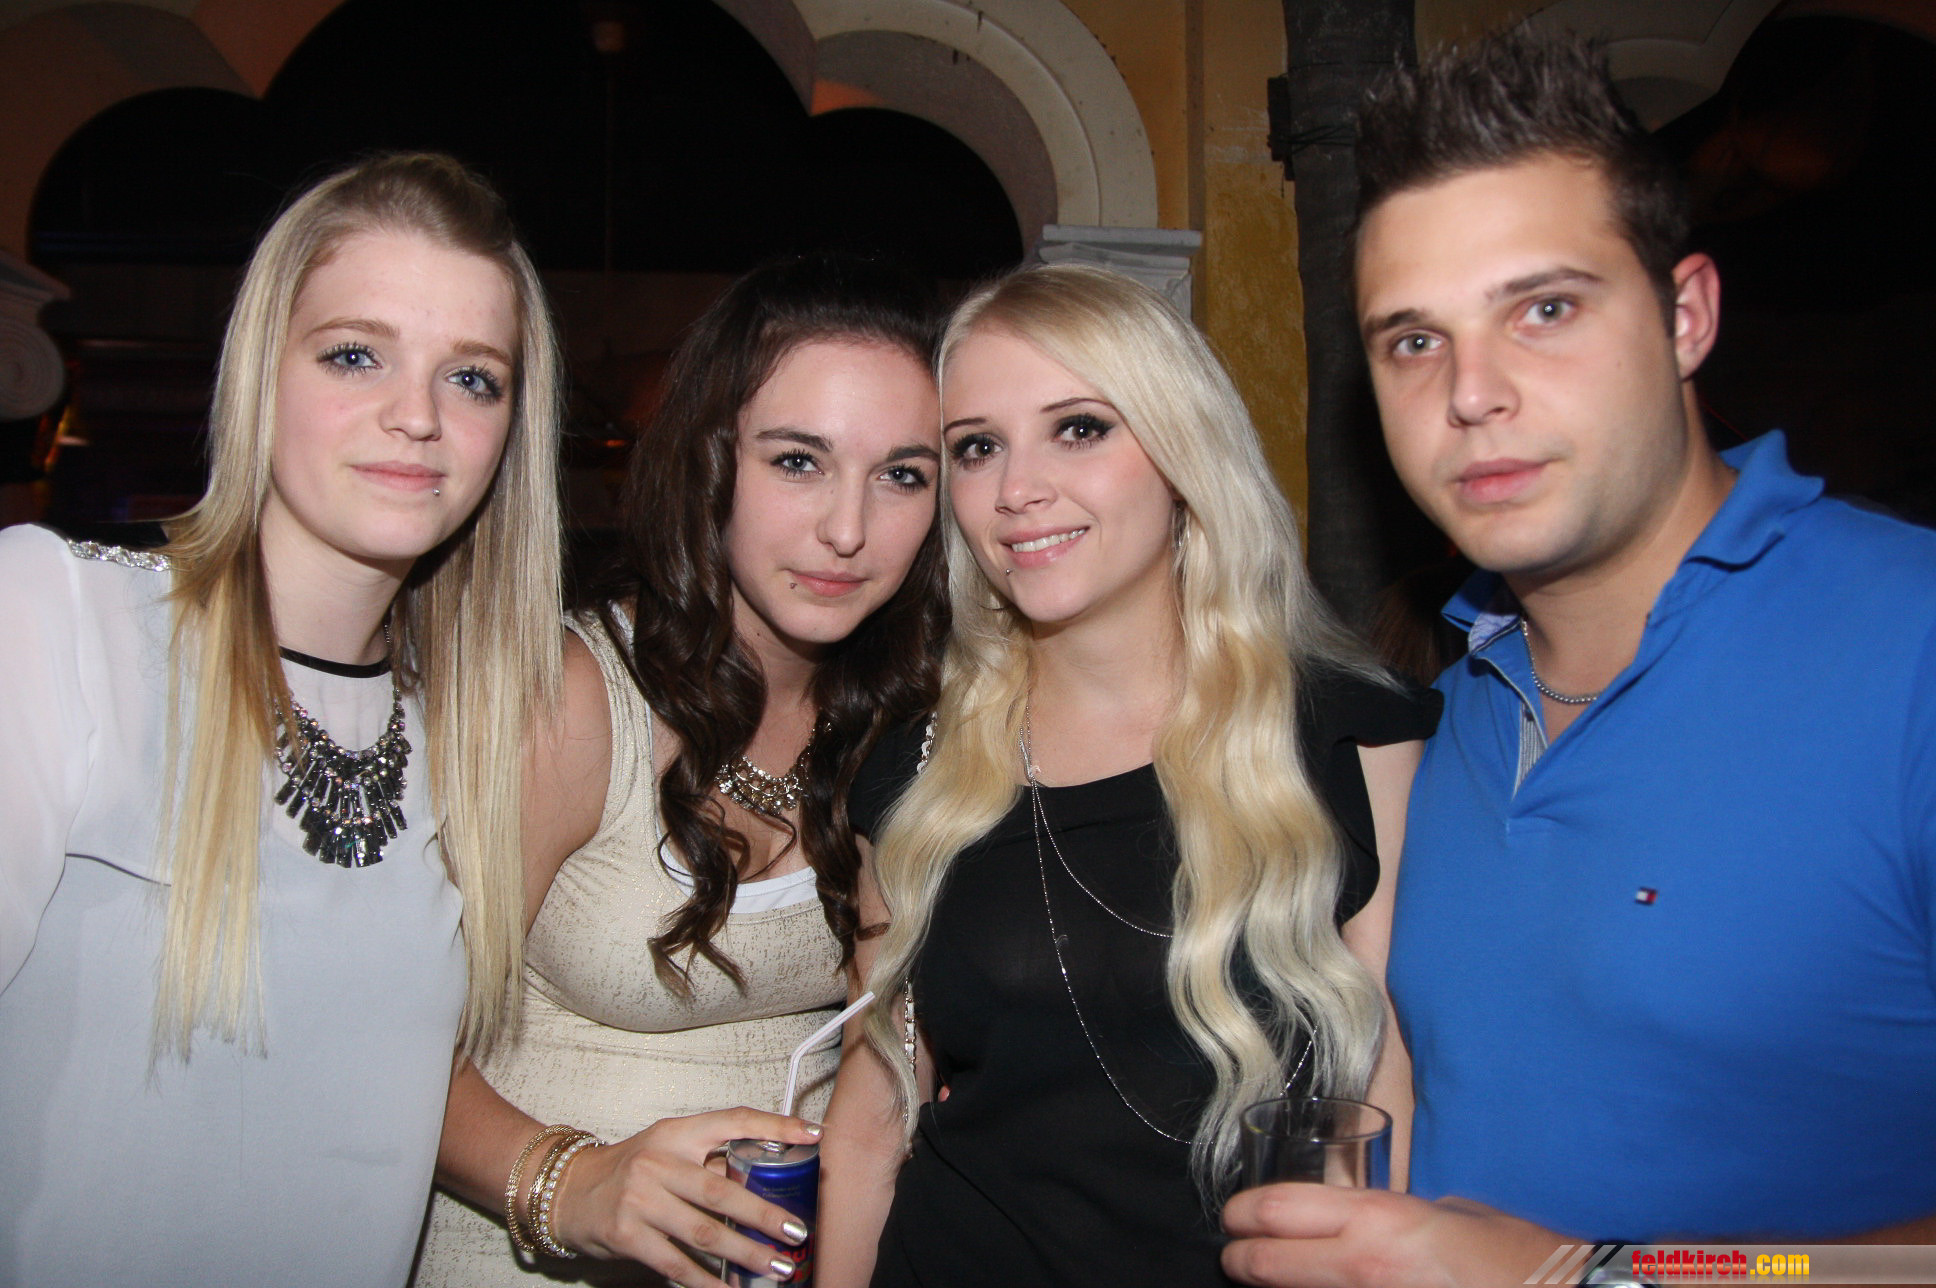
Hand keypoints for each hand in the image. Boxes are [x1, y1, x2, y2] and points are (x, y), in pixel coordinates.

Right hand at [550, 1106, 821, 1287]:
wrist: (569, 1191)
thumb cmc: (630, 1169)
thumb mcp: (666, 1148)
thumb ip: (706, 1158)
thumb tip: (764, 1176)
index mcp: (677, 1132)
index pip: (734, 1120)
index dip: (776, 1126)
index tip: (815, 1135)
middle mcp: (659, 1162)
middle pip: (723, 1190)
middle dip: (766, 1215)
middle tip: (799, 1231)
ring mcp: (640, 1199)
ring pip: (704, 1232)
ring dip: (745, 1254)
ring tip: (777, 1267)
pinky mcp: (627, 1234)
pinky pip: (676, 1263)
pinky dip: (706, 1281)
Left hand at [1222, 1183, 1560, 1287]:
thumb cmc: (1516, 1254)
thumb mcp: (1450, 1212)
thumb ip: (1394, 1212)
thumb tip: (1356, 1219)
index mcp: (1376, 1219)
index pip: (1275, 1210)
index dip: (1241, 1214)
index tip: (1234, 1218)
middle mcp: (1362, 1266)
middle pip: (1261, 1265)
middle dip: (1239, 1260)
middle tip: (1236, 1256)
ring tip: (1277, 1279)